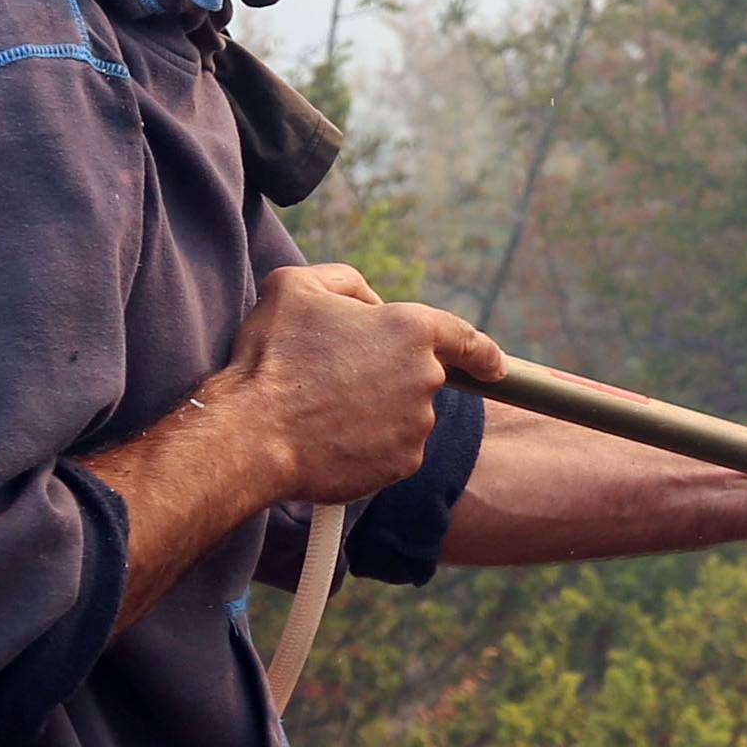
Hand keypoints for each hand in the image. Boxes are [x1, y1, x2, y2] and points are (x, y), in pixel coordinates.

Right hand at [227, 264, 505, 503]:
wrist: (252, 434)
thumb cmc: (272, 357)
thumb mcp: (295, 286)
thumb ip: (346, 282)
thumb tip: (370, 303)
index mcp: (411, 329)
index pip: (465, 337)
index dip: (481, 352)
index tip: (494, 366)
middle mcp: (425, 378)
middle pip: (422, 376)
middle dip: (390, 377)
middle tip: (337, 379)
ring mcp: (417, 425)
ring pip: (405, 414)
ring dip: (377, 410)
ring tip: (325, 408)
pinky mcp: (402, 464)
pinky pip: (392, 450)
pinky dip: (369, 444)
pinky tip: (331, 437)